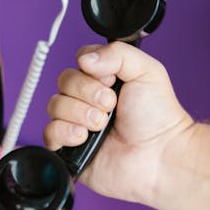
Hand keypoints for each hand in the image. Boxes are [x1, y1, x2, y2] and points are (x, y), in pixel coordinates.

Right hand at [44, 41, 192, 203]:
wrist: (160, 156)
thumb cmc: (159, 118)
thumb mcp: (147, 71)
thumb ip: (117, 52)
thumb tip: (85, 59)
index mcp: (104, 80)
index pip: (79, 61)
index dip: (91, 69)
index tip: (110, 81)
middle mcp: (88, 99)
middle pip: (64, 81)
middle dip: (87, 93)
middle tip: (110, 105)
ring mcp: (77, 122)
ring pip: (55, 105)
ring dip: (79, 113)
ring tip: (101, 125)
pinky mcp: (69, 147)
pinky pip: (49, 132)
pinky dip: (65, 132)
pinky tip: (84, 138)